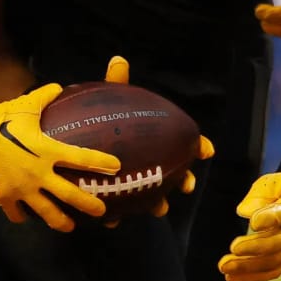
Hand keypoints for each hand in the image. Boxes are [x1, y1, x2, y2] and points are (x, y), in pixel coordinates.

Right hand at [0, 83, 120, 231]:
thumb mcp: (24, 106)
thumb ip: (44, 97)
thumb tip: (59, 87)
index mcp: (45, 150)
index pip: (80, 158)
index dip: (100, 162)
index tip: (116, 167)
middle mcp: (37, 173)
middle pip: (70, 195)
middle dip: (89, 204)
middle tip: (103, 211)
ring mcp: (21, 188)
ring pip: (47, 212)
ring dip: (61, 221)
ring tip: (70, 226)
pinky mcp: (5, 196)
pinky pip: (18, 213)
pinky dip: (24, 215)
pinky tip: (27, 216)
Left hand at [102, 55, 213, 219]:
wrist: (74, 140)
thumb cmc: (99, 118)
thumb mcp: (107, 99)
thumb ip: (115, 83)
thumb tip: (118, 60)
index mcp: (154, 137)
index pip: (185, 142)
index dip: (198, 146)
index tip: (206, 150)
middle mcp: (151, 160)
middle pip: (177, 173)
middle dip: (186, 180)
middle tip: (187, 184)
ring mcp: (136, 180)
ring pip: (153, 197)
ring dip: (158, 204)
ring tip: (157, 208)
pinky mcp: (117, 196)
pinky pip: (120, 209)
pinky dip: (118, 216)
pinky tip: (111, 220)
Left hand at [218, 171, 280, 280]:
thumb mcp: (271, 182)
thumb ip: (258, 196)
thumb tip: (244, 213)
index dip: (270, 219)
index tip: (253, 222)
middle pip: (278, 243)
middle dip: (255, 248)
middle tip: (233, 248)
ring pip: (274, 262)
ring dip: (248, 267)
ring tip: (225, 268)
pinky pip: (272, 270)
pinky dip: (252, 276)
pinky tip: (231, 276)